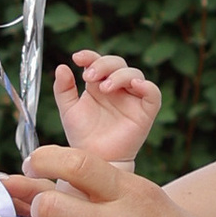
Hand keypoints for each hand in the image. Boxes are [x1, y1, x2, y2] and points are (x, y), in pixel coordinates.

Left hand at [53, 49, 160, 168]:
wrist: (94, 160)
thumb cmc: (83, 136)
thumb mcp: (68, 110)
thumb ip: (63, 89)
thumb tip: (62, 67)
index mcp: (98, 84)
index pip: (98, 61)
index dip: (90, 55)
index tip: (77, 58)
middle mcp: (117, 88)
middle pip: (118, 63)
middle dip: (103, 65)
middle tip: (89, 76)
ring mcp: (132, 98)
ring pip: (135, 74)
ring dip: (120, 75)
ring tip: (105, 87)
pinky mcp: (145, 112)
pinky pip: (153, 94)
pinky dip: (147, 86)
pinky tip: (134, 86)